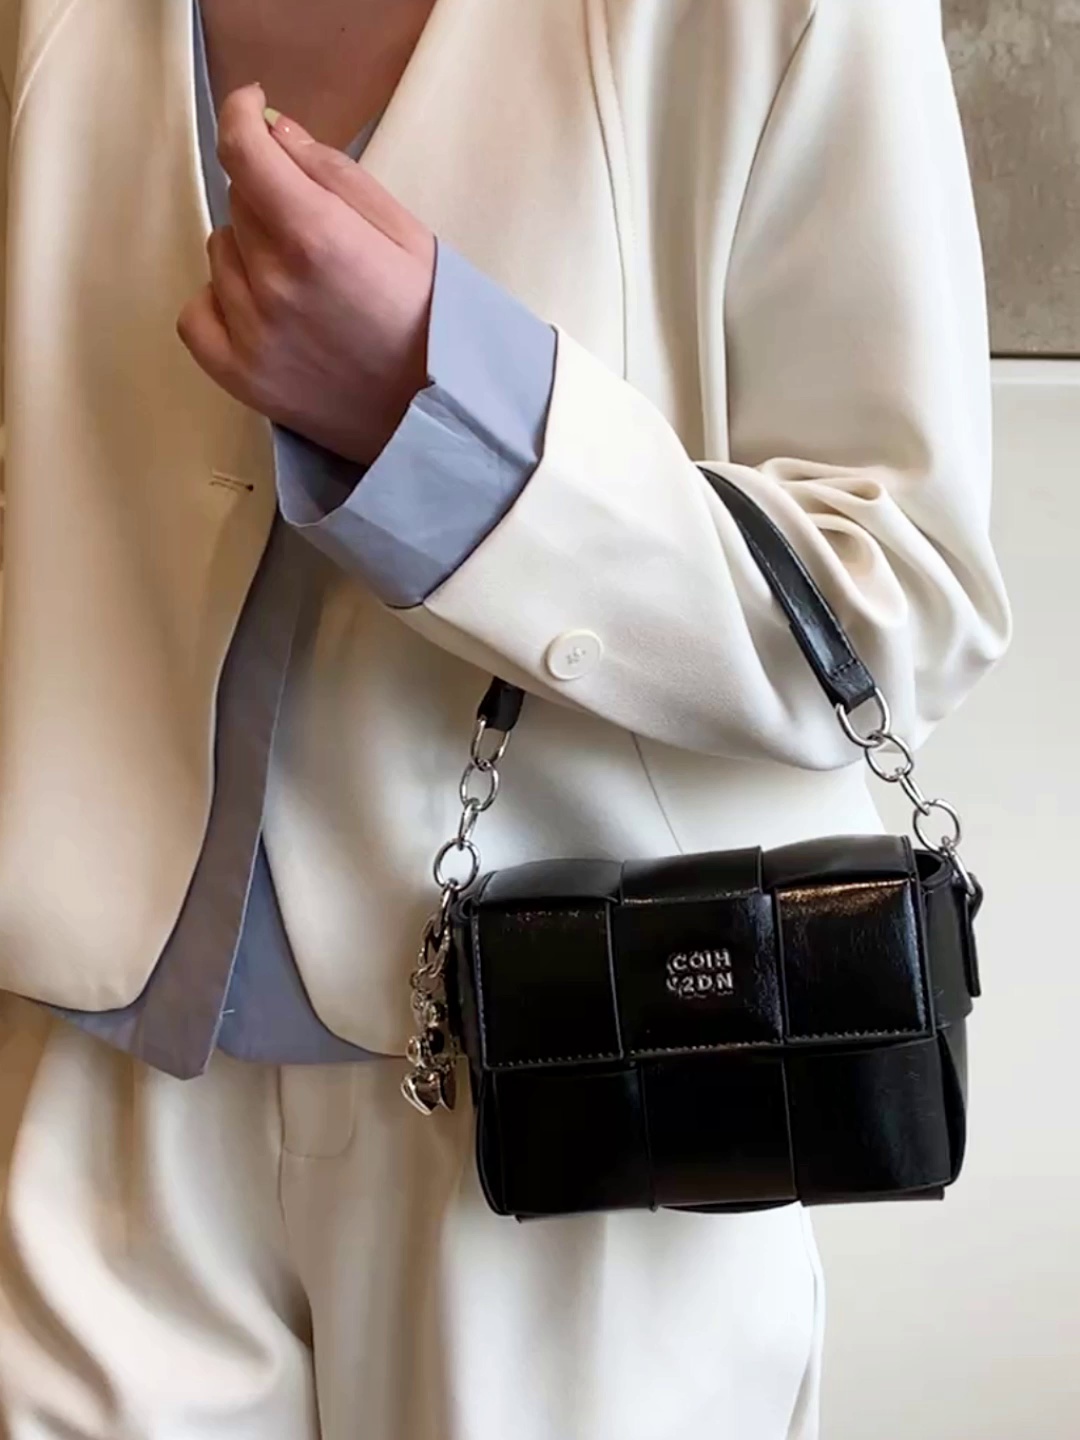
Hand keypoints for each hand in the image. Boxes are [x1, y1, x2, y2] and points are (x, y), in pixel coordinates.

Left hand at [177, 84, 435, 467]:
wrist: (436, 417)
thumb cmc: (431, 326)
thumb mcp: (405, 233)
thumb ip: (334, 175)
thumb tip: (275, 131)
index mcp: (318, 237)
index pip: (243, 152)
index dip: (240, 115)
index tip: (250, 109)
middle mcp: (274, 283)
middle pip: (239, 202)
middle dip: (271, 200)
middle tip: (319, 236)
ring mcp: (251, 333)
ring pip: (220, 252)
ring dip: (251, 253)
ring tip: (304, 286)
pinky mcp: (239, 375)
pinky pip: (196, 313)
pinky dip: (220, 302)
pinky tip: (261, 310)